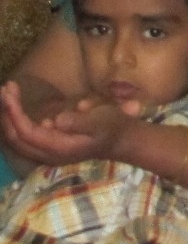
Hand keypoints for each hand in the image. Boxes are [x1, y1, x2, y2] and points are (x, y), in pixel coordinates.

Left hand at [0, 81, 128, 167]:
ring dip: (9, 116)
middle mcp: (48, 155)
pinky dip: (16, 121)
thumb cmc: (113, 127)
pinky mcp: (47, 147)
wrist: (122, 141)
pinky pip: (23, 137)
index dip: (16, 113)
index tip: (10, 92)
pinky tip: (15, 106)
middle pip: (15, 138)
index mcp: (59, 148)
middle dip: (7, 113)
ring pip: (17, 139)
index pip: (27, 133)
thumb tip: (57, 120)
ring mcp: (46, 153)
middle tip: (5, 88)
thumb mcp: (103, 121)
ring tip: (7, 94)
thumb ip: (81, 122)